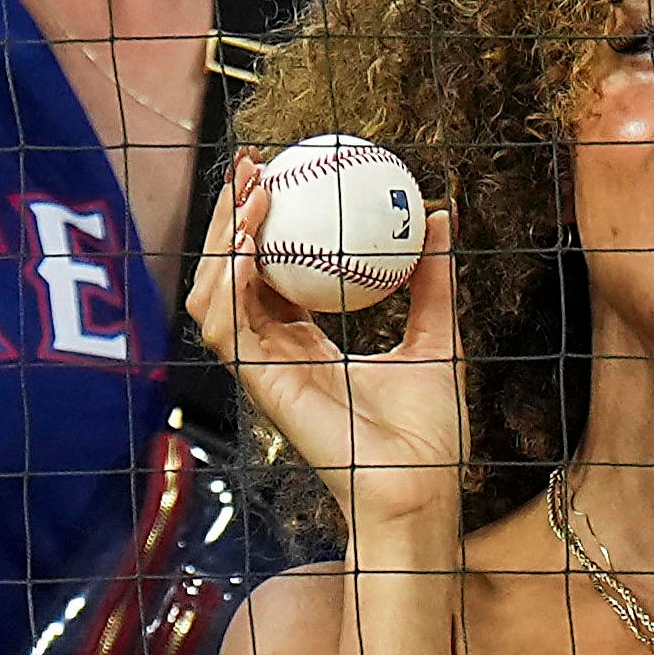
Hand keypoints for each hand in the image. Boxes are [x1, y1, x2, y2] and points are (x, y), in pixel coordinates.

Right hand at [189, 158, 470, 546]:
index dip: (259, 221)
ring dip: (221, 242)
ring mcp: (261, 369)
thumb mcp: (436, 340)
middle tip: (249, 167)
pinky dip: (229, 282)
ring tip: (249, 200)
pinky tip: (248, 246)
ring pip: (213, 295)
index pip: (265, 271)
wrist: (422, 487)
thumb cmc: (430, 434)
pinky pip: (226, 326)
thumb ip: (433, 284)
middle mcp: (273, 351)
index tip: (273, 172)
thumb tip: (440, 217)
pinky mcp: (258, 385)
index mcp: (303, 343)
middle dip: (227, 217)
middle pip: (228, 273)